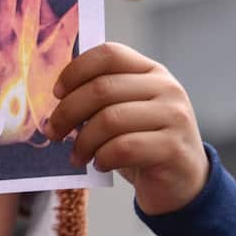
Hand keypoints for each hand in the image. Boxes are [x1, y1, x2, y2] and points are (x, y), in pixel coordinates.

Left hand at [44, 42, 208, 215]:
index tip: (57, 93)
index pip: (109, 54)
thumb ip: (99, 96)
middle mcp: (167, 88)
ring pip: (110, 120)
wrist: (181, 181)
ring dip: (83, 141)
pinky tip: (99, 164)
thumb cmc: (141, 141)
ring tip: (77, 156)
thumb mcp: (123, 110)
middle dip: (67, 112)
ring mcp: (174, 116)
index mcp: (150, 71)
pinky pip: (124, 148)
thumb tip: (55, 96)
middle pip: (101, 88)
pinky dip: (102, 158)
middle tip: (53, 132)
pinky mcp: (174, 147)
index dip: (76, 70)